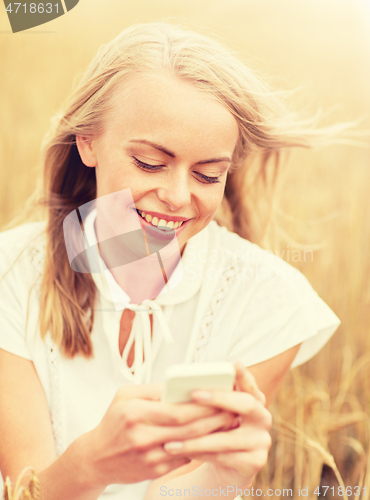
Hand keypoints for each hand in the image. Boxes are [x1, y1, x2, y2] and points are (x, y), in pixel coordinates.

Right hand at [75, 383, 235, 487]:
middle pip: (188, 428)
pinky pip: (184, 457)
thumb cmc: (113, 422)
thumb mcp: (124, 396)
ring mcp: (149, 456)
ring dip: (213, 434)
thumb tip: (180, 386)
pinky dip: (201, 447)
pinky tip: (214, 438)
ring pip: (189, 444)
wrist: (96, 458)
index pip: (176, 410)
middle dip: (214, 418)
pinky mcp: (155, 470)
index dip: (201, 405)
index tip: (219, 396)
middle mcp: (142, 436)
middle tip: (233, 409)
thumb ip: (152, 389)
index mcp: (134, 413)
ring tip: (229, 422)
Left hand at [163, 362, 271, 486]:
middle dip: (219, 397)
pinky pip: (223, 457)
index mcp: (255, 400)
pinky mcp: (256, 462)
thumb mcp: (215, 411)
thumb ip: (211, 397)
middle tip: (194, 393)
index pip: (250, 383)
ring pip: (227, 438)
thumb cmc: (216, 430)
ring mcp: (262, 441)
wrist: (226, 466)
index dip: (244, 374)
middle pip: (246, 404)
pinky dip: (200, 453)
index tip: (233, 364)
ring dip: (196, 438)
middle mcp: (263, 418)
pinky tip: (181, 450)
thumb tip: (187, 384)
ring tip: (172, 438)